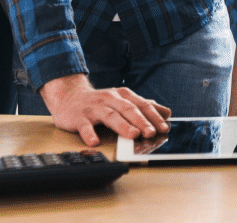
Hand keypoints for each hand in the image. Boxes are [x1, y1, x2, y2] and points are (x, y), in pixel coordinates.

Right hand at [39, 74, 171, 146]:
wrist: (70, 97)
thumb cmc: (101, 102)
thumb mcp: (123, 101)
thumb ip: (144, 106)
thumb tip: (166, 112)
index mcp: (123, 95)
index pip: (141, 105)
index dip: (153, 116)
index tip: (164, 127)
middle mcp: (110, 99)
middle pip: (128, 110)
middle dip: (141, 121)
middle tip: (151, 132)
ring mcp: (94, 108)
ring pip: (110, 116)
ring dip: (122, 126)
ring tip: (133, 135)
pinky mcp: (79, 117)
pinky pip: (85, 126)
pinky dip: (89, 134)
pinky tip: (94, 142)